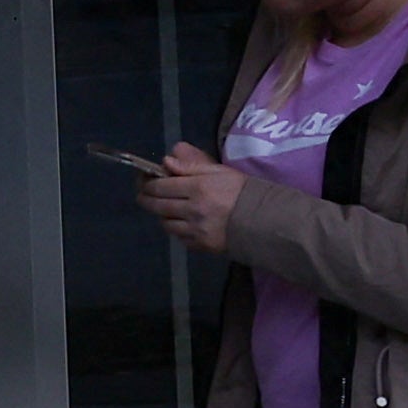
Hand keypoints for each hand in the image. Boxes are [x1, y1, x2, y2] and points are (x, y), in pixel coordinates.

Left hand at [131, 148, 245, 256]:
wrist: (264, 221)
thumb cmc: (241, 191)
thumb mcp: (219, 171)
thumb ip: (191, 166)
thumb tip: (166, 161)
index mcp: (197, 188)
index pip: (160, 186)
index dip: (147, 183)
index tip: (143, 180)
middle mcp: (193, 210)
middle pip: (157, 205)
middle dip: (146, 199)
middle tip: (143, 195)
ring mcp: (196, 230)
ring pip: (166, 223)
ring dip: (161, 215)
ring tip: (164, 208)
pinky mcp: (201, 246)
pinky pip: (179, 237)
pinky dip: (176, 229)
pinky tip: (180, 222)